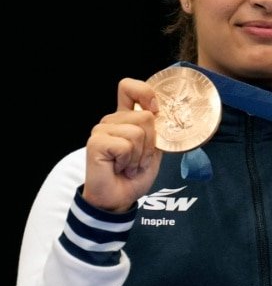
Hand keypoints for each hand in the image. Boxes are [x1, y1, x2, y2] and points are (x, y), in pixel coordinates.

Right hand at [83, 77, 164, 213]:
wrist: (120, 198)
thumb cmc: (135, 174)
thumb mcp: (154, 148)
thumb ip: (157, 129)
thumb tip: (161, 113)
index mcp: (125, 117)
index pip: (129, 87)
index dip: (145, 92)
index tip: (156, 110)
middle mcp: (111, 120)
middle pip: (145, 116)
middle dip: (150, 143)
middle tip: (138, 159)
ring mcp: (101, 130)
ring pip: (138, 132)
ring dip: (140, 155)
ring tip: (129, 165)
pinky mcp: (96, 142)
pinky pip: (126, 145)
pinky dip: (129, 160)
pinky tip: (119, 168)